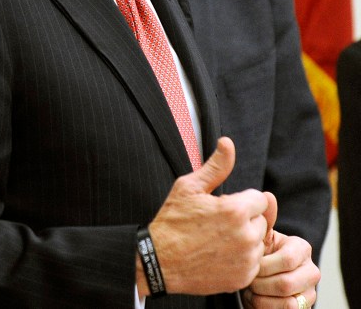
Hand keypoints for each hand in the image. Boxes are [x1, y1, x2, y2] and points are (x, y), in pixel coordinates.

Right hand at [140, 137, 269, 295]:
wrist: (159, 261)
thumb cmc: (172, 222)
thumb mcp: (189, 188)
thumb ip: (215, 166)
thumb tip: (227, 143)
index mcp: (235, 210)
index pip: (259, 199)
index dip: (240, 201)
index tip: (221, 207)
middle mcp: (246, 235)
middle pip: (261, 220)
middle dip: (244, 219)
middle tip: (216, 225)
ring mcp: (247, 259)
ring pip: (259, 241)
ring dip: (244, 239)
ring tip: (217, 240)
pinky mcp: (244, 277)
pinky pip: (254, 262)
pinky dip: (241, 258)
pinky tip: (219, 254)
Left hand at [241, 199, 319, 307]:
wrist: (251, 276)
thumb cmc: (253, 252)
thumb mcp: (256, 235)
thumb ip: (263, 218)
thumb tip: (268, 195)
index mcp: (300, 247)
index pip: (288, 258)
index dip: (264, 263)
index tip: (248, 261)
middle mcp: (310, 268)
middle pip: (286, 282)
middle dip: (260, 281)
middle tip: (246, 276)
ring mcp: (309, 289)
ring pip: (287, 298)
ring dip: (261, 294)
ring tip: (249, 286)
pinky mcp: (303, 306)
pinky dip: (264, 305)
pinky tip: (254, 297)